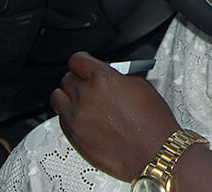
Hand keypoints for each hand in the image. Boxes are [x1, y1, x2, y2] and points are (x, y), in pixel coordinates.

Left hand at [50, 51, 180, 181]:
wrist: (153, 152)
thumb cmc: (152, 123)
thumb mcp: (140, 86)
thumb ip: (117, 76)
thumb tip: (107, 75)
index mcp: (103, 78)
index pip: (77, 60)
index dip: (82, 62)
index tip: (83, 65)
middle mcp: (86, 95)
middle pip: (67, 78)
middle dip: (78, 79)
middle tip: (87, 85)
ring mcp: (77, 116)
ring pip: (58, 97)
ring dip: (68, 96)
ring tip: (80, 100)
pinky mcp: (73, 135)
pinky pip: (61, 118)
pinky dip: (70, 115)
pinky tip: (84, 118)